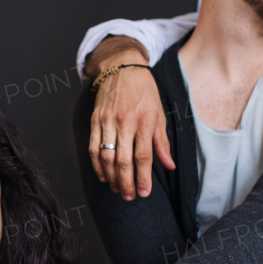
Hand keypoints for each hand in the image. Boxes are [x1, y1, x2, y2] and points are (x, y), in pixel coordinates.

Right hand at [88, 40, 175, 200]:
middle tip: (130, 197)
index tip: (144, 193)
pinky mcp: (95, 120)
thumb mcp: (160, 113)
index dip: (144, 178)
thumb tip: (169, 165)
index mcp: (145, 121)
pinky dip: (96, 165)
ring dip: (111, 177)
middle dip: (126, 183)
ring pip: (106, 157)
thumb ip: (162, 142)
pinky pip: (93, 147)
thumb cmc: (144, 90)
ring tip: (117, 189)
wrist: (122, 66)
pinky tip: (102, 175)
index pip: (144, 156)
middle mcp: (125, 121)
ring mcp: (108, 121)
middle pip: (124, 161)